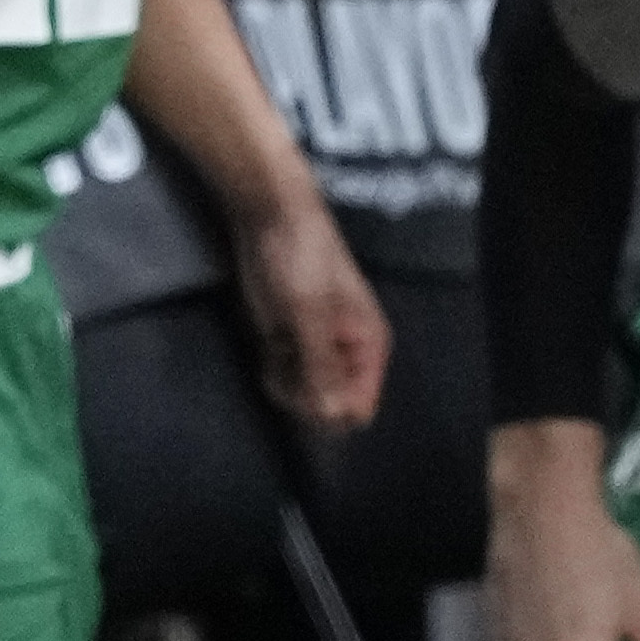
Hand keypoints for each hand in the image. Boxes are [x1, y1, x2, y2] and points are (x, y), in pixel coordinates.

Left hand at [231, 202, 388, 430]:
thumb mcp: (310, 314)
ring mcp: (319, 352)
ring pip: (305, 398)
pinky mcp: (292, 346)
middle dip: (304, 396)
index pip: (360, 407)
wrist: (271, 222)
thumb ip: (322, 366)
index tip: (305, 386)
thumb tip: (334, 418)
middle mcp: (349, 356)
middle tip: (288, 360)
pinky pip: (286, 381)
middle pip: (331, 409)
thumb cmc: (301, 262)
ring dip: (285, 383)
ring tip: (277, 348)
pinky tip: (269, 347)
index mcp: (369, 348)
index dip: (331, 410)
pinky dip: (273, 372)